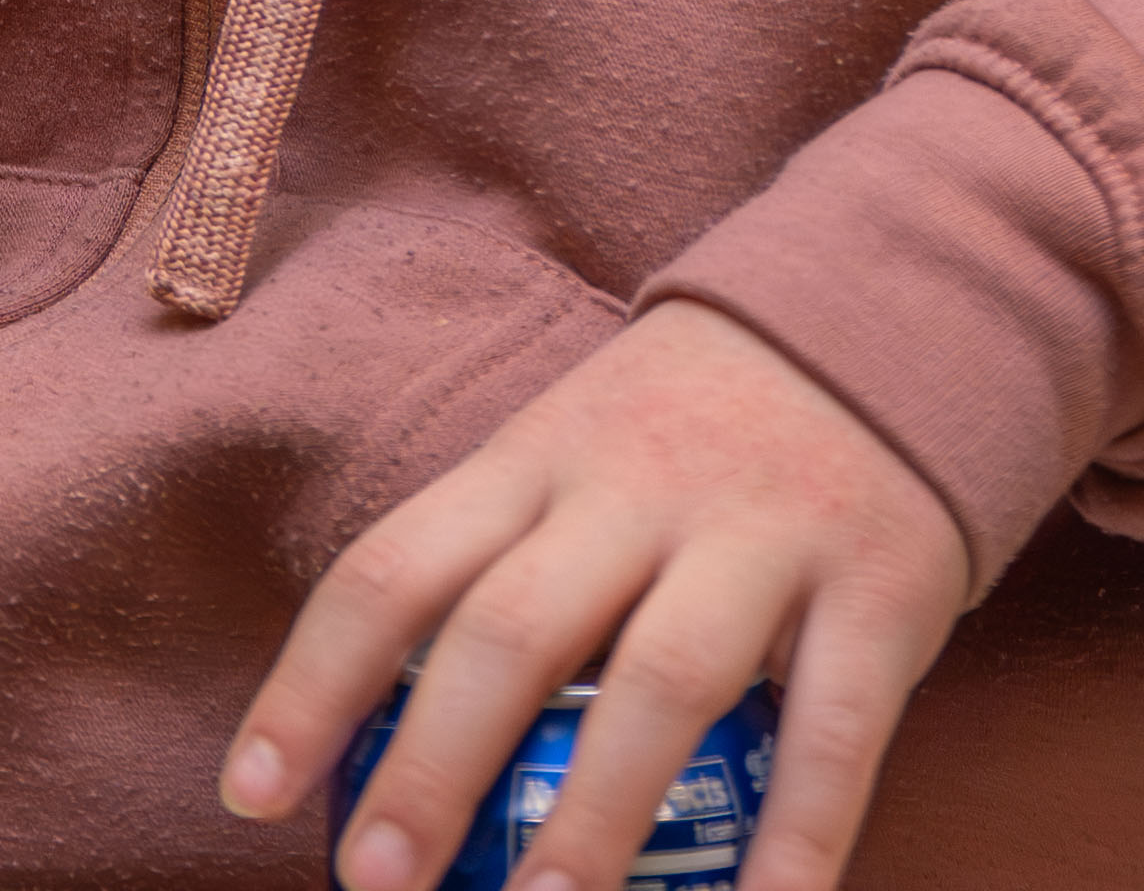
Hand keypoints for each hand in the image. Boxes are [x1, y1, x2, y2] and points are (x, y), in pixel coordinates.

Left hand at [226, 305, 972, 890]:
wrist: (894, 311)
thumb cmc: (693, 427)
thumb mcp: (574, 454)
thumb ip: (497, 569)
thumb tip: (371, 741)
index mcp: (535, 460)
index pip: (397, 567)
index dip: (313, 684)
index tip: (249, 796)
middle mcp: (635, 488)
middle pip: (513, 627)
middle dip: (435, 764)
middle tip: (377, 882)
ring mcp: (762, 531)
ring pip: (664, 679)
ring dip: (596, 813)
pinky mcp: (880, 583)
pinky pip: (836, 729)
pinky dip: (800, 838)